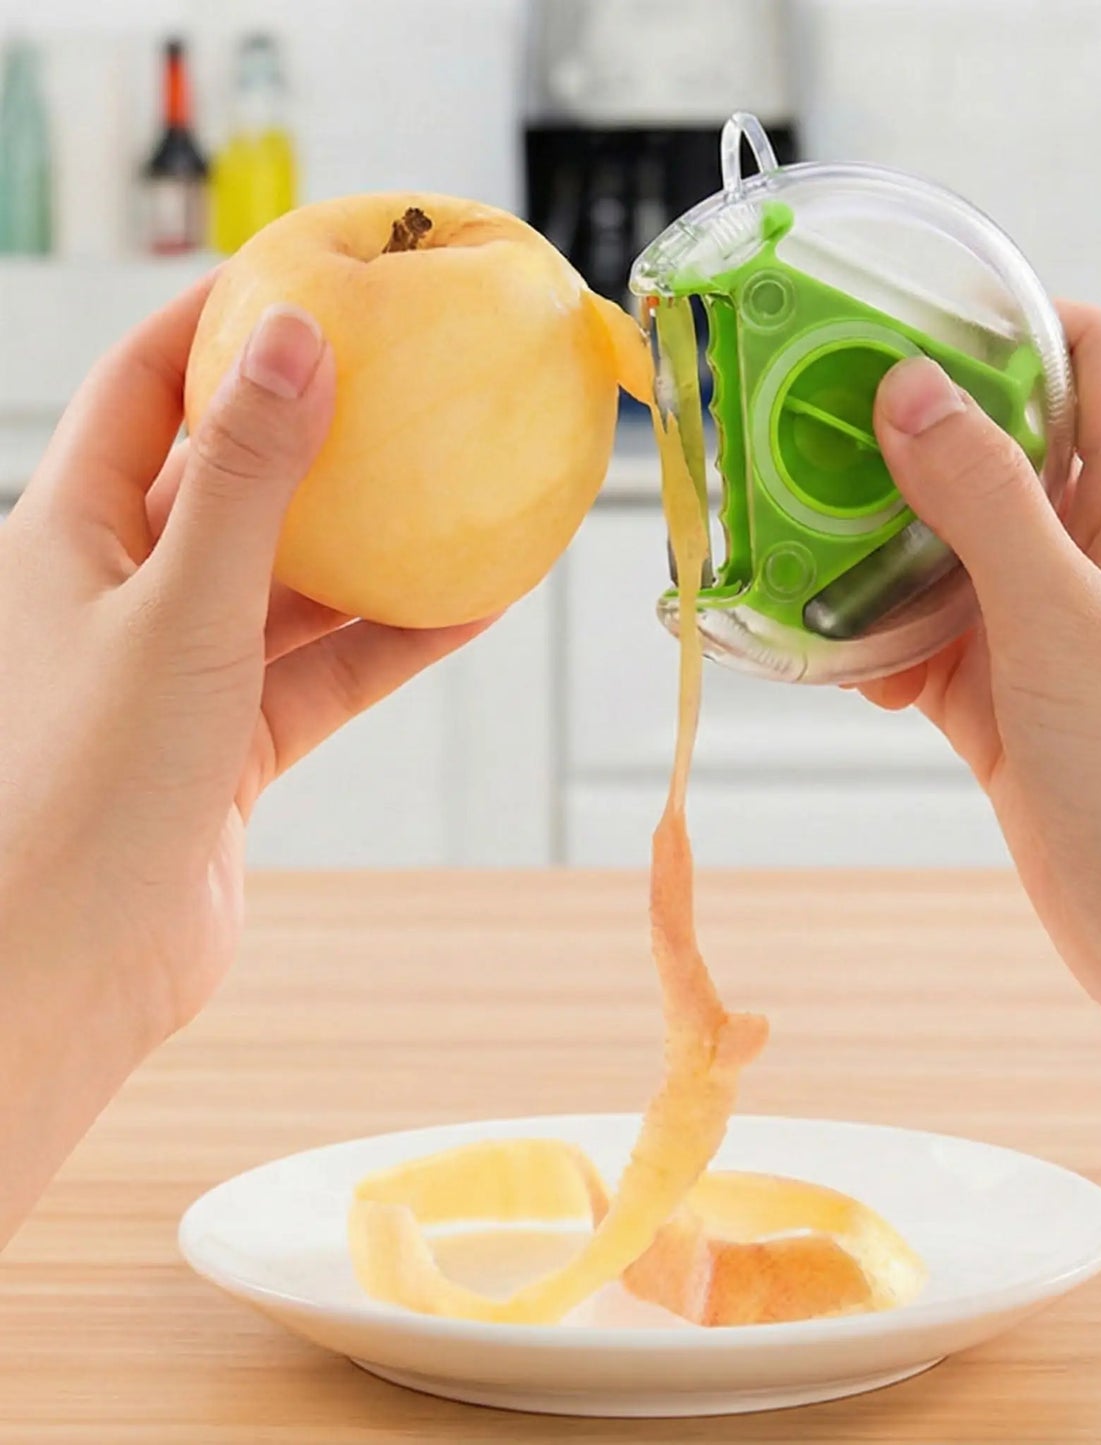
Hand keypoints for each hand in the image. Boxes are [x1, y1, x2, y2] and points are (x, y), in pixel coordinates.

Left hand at [0, 281, 485, 1240]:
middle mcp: (121, 590)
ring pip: (294, 583)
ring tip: (468, 492)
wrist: (64, 975)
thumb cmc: (80, 787)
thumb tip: (296, 342)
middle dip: (320, 430)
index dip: (221, 321)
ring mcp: (180, 671)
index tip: (309, 275)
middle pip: (231, 479)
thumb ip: (243, 480)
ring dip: (377, 547)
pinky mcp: (231, 746)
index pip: (143, 386)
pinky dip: (393, 641)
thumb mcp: (177, 609)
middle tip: (410, 379)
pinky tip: (471, 606)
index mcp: (68, 534)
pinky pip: (326, 671)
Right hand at [862, 305, 1100, 1029]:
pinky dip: (873, 642)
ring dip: (870, 547)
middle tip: (802, 427)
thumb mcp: (1059, 618)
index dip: (1003, 319)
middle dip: (901, 437)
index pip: (1086, 354)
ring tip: (792, 543)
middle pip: (991, 446)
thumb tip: (910, 391)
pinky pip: (922, 639)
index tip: (901, 318)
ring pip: (941, 546)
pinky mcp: (1001, 693)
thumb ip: (983, 499)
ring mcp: (1042, 623)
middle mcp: (1090, 548)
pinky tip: (833, 660)